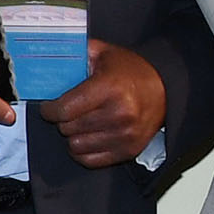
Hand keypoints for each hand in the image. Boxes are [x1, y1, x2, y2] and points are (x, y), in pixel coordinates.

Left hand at [41, 38, 169, 170]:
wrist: (165, 88)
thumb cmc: (130, 70)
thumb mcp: (104, 53)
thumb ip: (76, 53)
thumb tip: (48, 60)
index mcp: (110, 88)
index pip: (65, 110)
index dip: (50, 110)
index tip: (49, 107)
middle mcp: (119, 114)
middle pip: (68, 128)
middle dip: (62, 120)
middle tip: (67, 112)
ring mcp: (125, 135)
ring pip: (76, 146)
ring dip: (72, 135)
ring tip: (79, 123)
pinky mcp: (129, 151)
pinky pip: (89, 160)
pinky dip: (82, 151)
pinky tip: (86, 137)